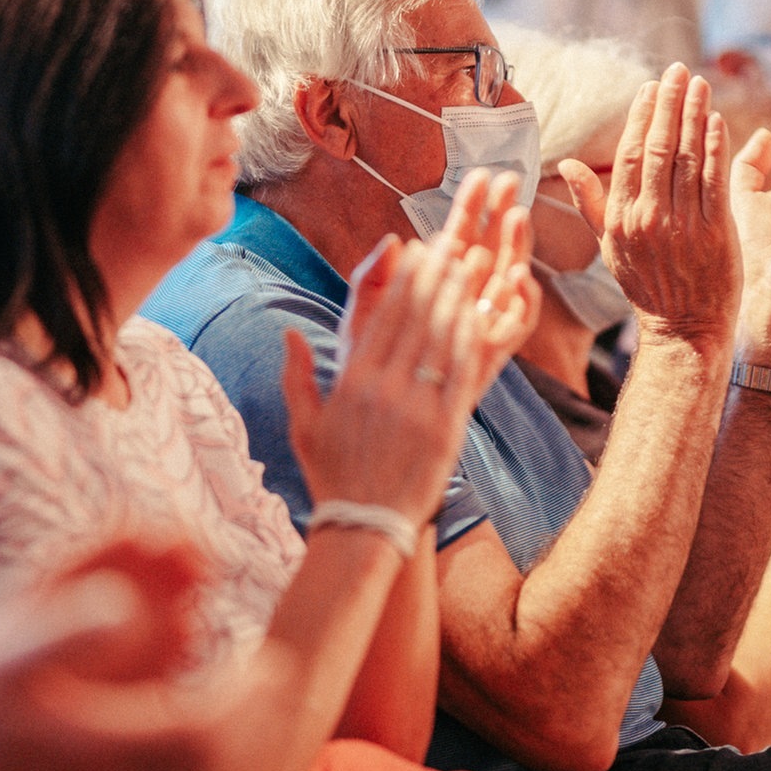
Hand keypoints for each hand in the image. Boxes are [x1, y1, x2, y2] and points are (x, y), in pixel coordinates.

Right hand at [286, 211, 531, 524]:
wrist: (364, 527)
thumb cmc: (332, 476)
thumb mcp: (304, 425)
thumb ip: (298, 375)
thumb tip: (290, 332)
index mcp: (352, 383)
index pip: (382, 318)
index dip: (403, 280)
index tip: (417, 252)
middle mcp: (385, 388)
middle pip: (416, 318)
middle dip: (436, 276)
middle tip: (453, 243)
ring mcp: (417, 407)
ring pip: (441, 338)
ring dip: (458, 297)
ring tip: (472, 266)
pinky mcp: (445, 427)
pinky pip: (460, 373)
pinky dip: (470, 340)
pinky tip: (480, 315)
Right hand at [563, 64, 742, 346]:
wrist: (683, 330)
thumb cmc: (647, 287)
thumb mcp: (610, 246)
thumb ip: (590, 201)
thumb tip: (567, 162)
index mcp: (620, 219)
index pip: (628, 155)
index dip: (640, 117)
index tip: (651, 87)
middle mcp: (647, 219)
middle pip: (656, 148)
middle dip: (669, 104)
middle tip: (678, 71)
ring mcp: (681, 226)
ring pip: (686, 158)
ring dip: (694, 116)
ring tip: (699, 84)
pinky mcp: (714, 233)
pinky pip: (713, 180)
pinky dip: (714, 147)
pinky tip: (717, 121)